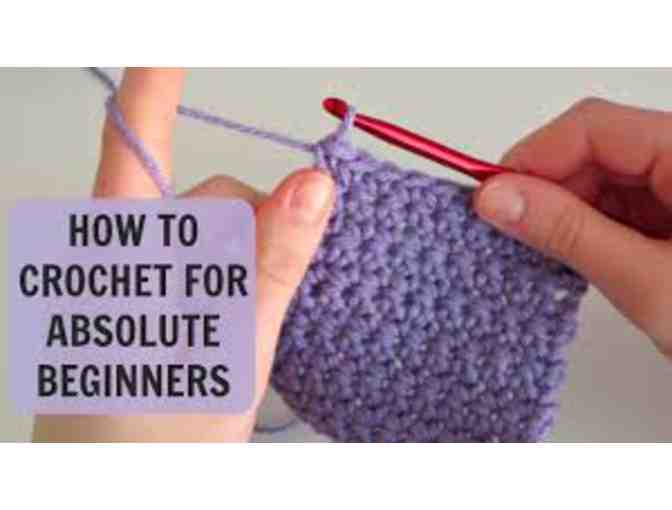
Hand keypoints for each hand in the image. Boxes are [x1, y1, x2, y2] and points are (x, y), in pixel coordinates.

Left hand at [33, 68, 333, 440]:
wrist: (124, 498)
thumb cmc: (152, 445)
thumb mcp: (223, 349)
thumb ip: (268, 265)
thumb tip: (313, 186)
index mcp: (119, 252)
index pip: (134, 141)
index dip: (156, 84)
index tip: (174, 41)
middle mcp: (126, 258)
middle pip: (210, 198)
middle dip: (257, 233)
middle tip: (263, 306)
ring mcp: (143, 288)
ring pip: (221, 239)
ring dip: (255, 268)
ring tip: (247, 337)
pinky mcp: (160, 311)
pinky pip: (216, 269)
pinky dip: (246, 285)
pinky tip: (244, 328)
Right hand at [474, 97, 671, 359]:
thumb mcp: (651, 281)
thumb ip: (570, 233)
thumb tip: (499, 200)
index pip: (593, 127)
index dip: (532, 158)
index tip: (489, 198)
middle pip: (594, 150)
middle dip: (543, 190)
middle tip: (506, 231)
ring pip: (600, 180)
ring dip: (562, 213)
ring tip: (543, 255)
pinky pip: (616, 207)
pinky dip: (585, 231)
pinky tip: (572, 258)